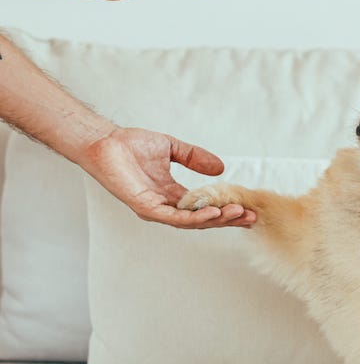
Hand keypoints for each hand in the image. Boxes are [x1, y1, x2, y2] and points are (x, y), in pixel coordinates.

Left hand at [81, 127, 256, 228]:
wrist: (105, 141)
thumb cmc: (131, 145)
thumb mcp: (172, 149)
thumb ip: (195, 158)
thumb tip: (221, 168)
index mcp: (173, 195)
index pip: (205, 208)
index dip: (226, 209)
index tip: (248, 208)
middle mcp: (166, 206)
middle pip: (204, 219)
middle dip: (228, 219)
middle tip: (251, 218)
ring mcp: (156, 209)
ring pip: (192, 222)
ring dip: (217, 220)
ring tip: (238, 214)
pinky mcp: (145, 207)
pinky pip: (174, 217)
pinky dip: (195, 217)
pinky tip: (213, 213)